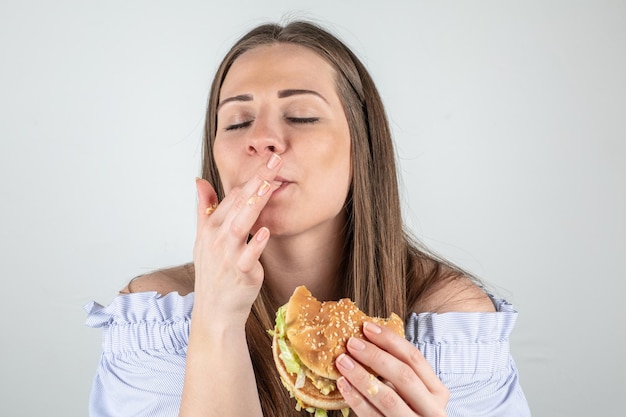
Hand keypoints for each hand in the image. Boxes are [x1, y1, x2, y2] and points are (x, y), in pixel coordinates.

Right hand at [192, 153, 282, 324]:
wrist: (215, 312)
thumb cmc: (213, 273)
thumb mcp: (203, 239)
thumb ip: (205, 209)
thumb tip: (199, 180)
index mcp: (211, 227)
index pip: (232, 196)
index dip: (251, 177)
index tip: (268, 160)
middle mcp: (217, 238)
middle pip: (238, 203)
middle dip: (257, 180)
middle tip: (275, 161)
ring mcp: (228, 255)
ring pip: (242, 224)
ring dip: (256, 203)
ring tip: (270, 185)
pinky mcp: (240, 273)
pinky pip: (249, 256)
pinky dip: (257, 243)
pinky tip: (266, 231)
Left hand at [336, 322, 448, 416]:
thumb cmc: (410, 412)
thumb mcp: (414, 393)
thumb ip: (399, 373)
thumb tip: (368, 342)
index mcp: (437, 391)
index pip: (414, 358)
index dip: (390, 340)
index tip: (367, 327)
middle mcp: (432, 409)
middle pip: (403, 375)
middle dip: (375, 356)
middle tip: (352, 343)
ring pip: (387, 397)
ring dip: (361, 376)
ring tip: (342, 361)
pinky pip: (372, 416)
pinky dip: (356, 399)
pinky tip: (344, 385)